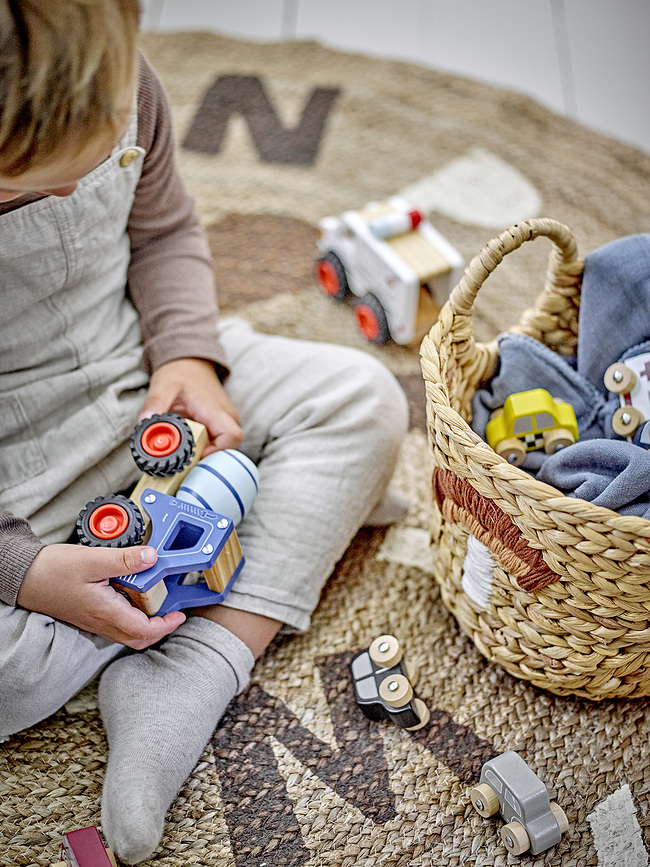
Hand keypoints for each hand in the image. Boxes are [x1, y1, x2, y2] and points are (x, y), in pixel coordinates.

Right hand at [17, 544, 185, 648]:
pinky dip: (132, 617)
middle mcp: (101, 622)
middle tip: (173, 611)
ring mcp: (94, 621)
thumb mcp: (93, 560)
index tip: (179, 614)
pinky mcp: (89, 615)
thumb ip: (125, 560)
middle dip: (160, 629)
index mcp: (105, 612)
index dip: (165, 626)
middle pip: (138, 638)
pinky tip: (134, 596)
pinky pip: (116, 624)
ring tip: (158, 602)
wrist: (24, 577)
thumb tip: (152, 556)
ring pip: (127, 633)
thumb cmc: (53, 570)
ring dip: (146, 623)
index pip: (143, 631)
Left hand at [139, 357, 242, 453]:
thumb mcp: (163, 386)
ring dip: (200, 454)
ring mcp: (224, 423)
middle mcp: (227, 418)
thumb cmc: (180, 374)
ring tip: (179, 452)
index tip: (194, 455)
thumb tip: (144, 423)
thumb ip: (155, 404)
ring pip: (220, 449)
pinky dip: (200, 449)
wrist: (190, 365)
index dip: (216, 451)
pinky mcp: (219, 427)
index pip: (231, 436)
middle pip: (226, 449)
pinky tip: (184, 447)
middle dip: (203, 458)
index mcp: (216, 409)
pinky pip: (214, 444)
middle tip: (179, 460)